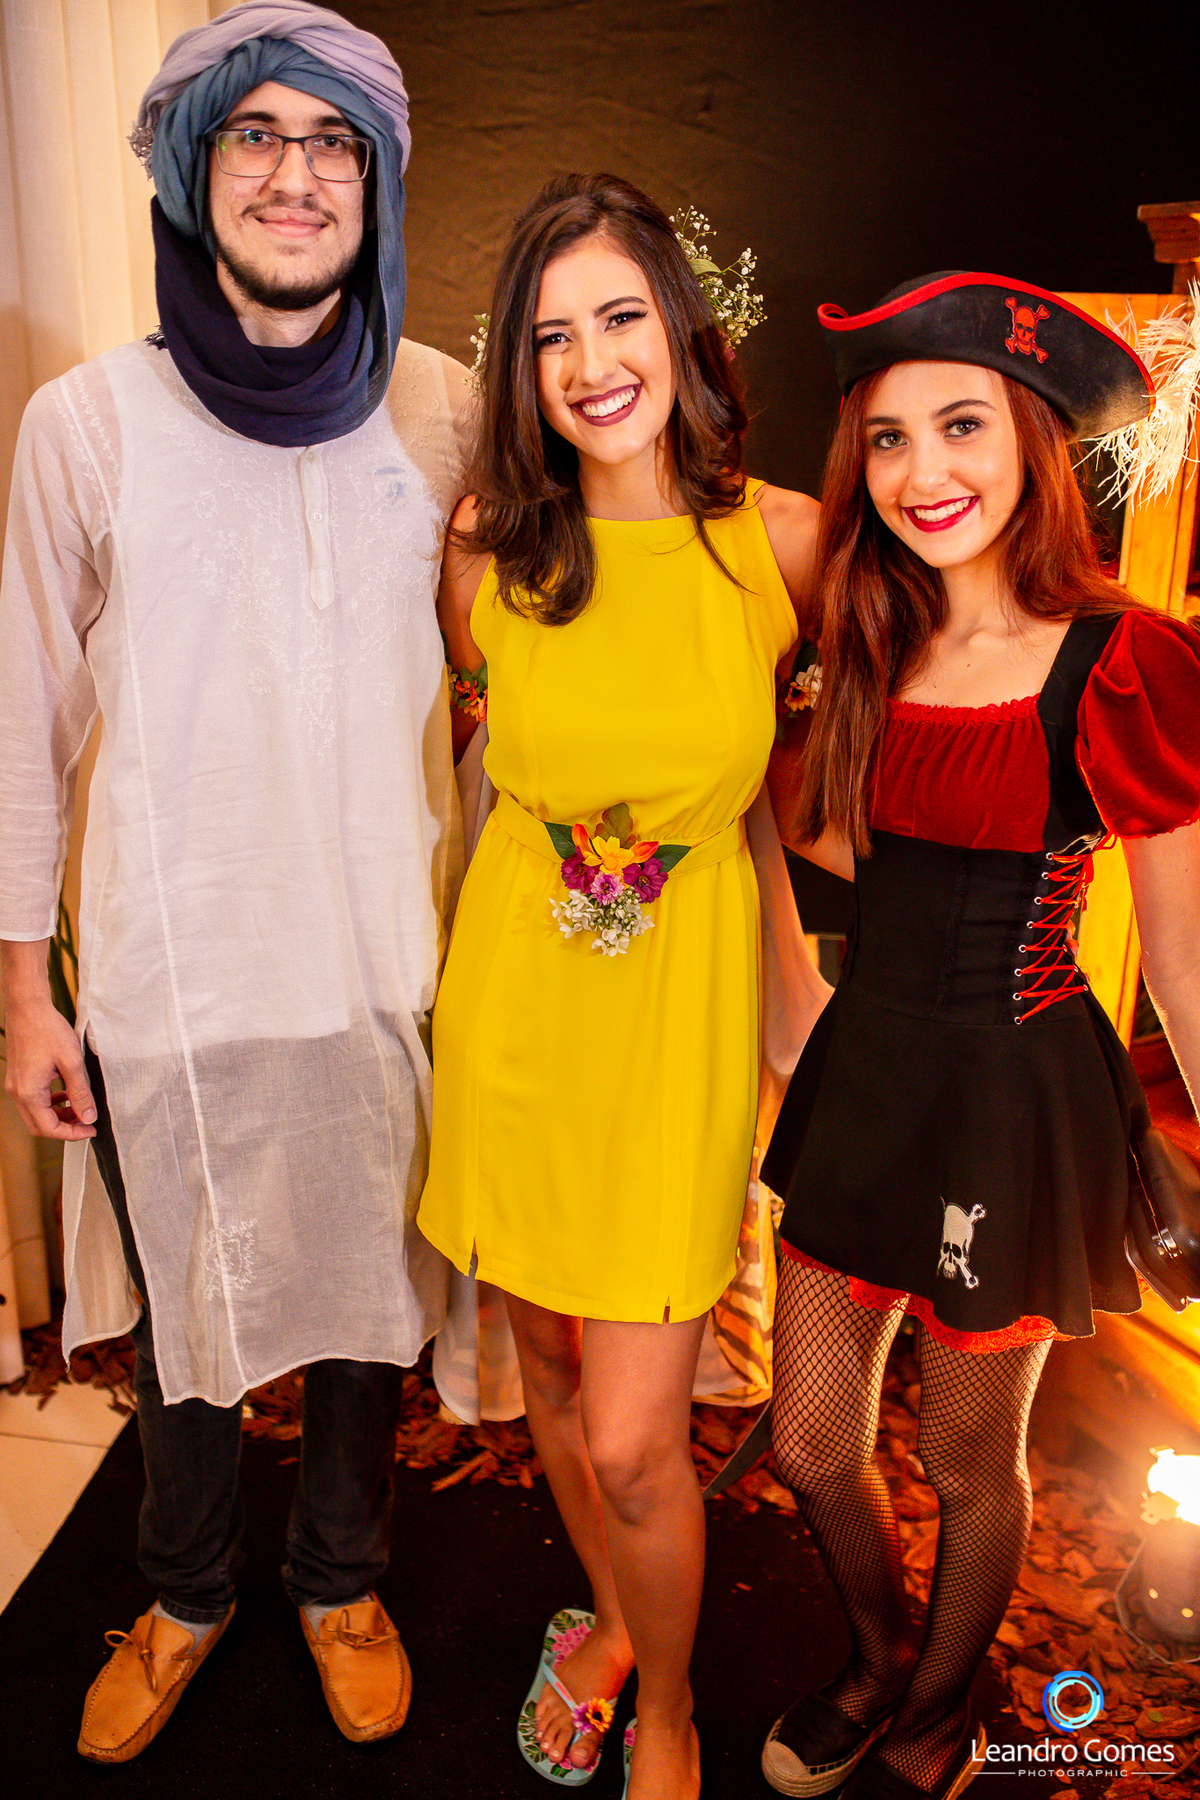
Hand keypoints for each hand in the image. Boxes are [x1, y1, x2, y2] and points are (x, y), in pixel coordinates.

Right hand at [3, 988, 95, 1139]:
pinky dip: (50, 1102)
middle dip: (65, 1127)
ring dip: (58, 1115)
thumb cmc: (47, 1029)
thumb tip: (88, 1116)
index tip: (89, 1129)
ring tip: (79, 1106)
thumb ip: (80, 1093)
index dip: (72, 1134)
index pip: (49, 1128)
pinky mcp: (19, 1076)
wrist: (29, 1008)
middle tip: (86, 1121)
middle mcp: (17, 1092)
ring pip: (36, 1113)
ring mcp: (16, 1084)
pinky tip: (66, 1093)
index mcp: (28, 1092)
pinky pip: (33, 1099)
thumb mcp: (72, 1063)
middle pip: (40, 1125)